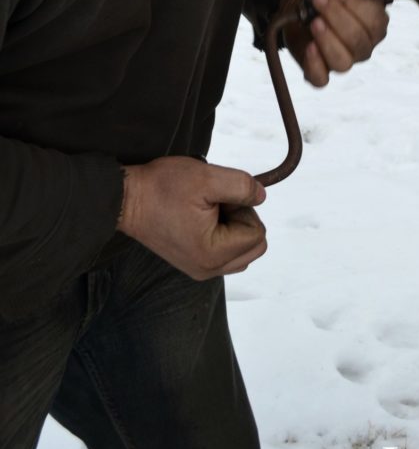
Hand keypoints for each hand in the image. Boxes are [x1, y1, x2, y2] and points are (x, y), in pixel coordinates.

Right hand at [116, 156, 266, 279]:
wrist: (127, 199)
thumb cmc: (162, 188)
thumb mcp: (207, 178)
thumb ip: (242, 187)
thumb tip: (261, 197)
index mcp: (213, 254)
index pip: (258, 234)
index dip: (244, 209)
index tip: (219, 198)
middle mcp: (209, 269)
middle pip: (254, 246)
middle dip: (242, 219)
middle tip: (216, 203)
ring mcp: (201, 269)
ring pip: (242, 249)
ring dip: (234, 226)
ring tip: (208, 210)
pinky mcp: (194, 262)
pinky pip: (226, 252)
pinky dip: (223, 233)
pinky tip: (202, 217)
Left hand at [280, 0, 388, 86]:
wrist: (299, 2)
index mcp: (374, 22)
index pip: (376, 21)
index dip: (357, 6)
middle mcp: (363, 45)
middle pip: (359, 41)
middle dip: (337, 18)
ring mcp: (343, 60)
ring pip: (343, 62)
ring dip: (328, 41)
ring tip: (314, 22)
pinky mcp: (320, 70)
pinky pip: (321, 79)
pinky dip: (315, 66)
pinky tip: (309, 48)